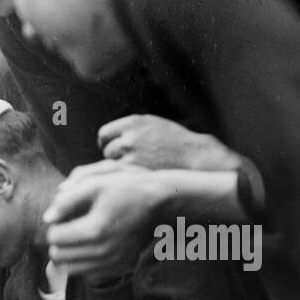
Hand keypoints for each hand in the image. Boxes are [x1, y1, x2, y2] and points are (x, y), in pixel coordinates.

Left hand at [44, 163, 169, 278]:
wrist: (158, 202)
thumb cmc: (124, 189)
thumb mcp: (94, 185)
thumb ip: (66, 200)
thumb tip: (47, 218)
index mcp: (95, 229)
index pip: (54, 238)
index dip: (54, 226)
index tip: (65, 217)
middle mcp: (103, 251)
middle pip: (58, 257)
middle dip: (58, 242)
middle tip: (69, 228)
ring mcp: (112, 262)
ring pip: (70, 269)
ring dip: (69, 255)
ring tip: (78, 237)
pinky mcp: (119, 268)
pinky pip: (88, 274)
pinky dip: (83, 262)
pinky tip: (91, 246)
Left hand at [98, 114, 242, 171]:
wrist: (194, 156)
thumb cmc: (173, 142)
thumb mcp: (153, 125)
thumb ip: (131, 129)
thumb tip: (108, 139)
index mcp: (133, 122)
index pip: (104, 134)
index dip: (106, 143)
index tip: (110, 149)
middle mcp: (129, 137)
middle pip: (107, 151)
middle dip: (115, 157)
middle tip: (130, 161)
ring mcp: (131, 155)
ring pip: (113, 165)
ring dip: (122, 167)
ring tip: (139, 167)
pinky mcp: (136, 170)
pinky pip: (122, 175)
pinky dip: (128, 176)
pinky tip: (141, 174)